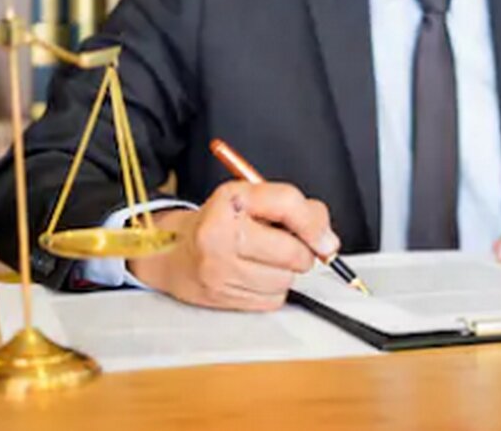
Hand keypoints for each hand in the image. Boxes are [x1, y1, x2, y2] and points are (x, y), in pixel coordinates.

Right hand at [128, 181, 338, 311]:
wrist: (173, 253)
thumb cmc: (221, 224)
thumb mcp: (253, 200)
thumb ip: (294, 208)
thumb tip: (327, 241)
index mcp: (230, 199)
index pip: (287, 204)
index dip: (315, 224)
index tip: (326, 240)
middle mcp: (220, 233)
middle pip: (292, 251)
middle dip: (302, 253)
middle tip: (288, 246)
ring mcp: (218, 269)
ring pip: (286, 279)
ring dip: (286, 273)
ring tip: (264, 260)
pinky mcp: (221, 297)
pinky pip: (272, 299)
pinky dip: (272, 290)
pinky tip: (255, 276)